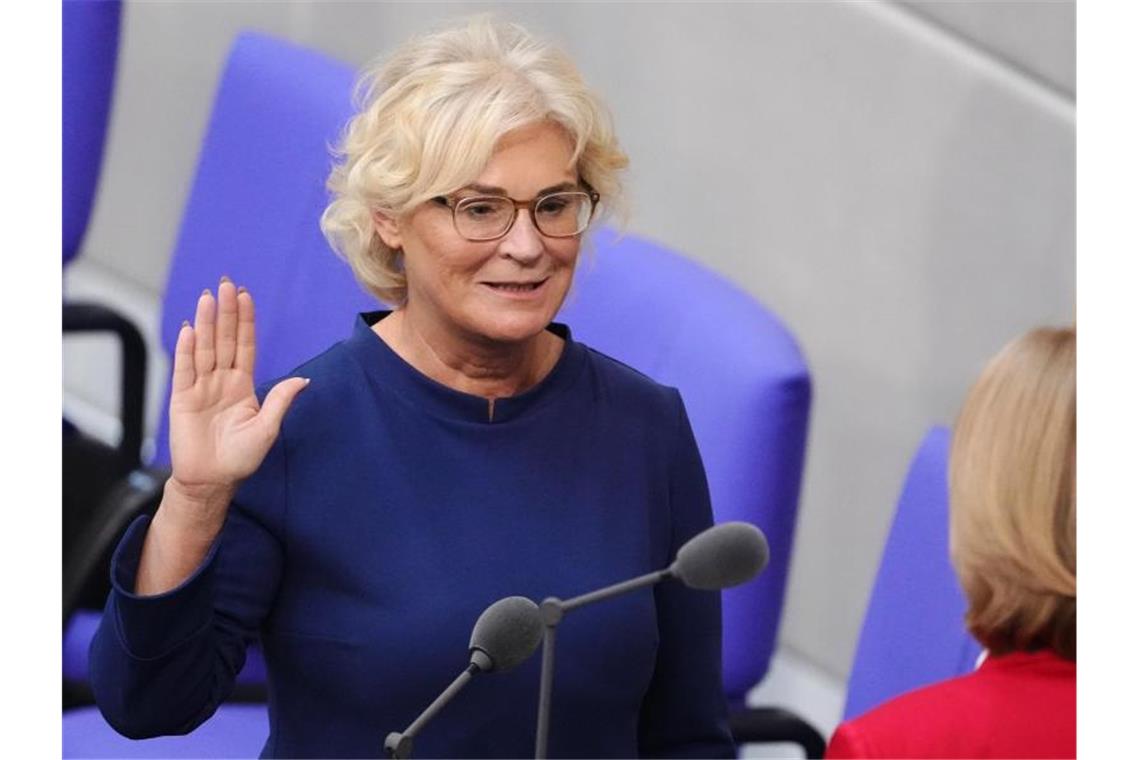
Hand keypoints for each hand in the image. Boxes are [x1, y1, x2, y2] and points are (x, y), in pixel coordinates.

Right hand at [167, 278, 308, 499]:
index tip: (246, 296)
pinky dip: (186, 349)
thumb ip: (281, 401)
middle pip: (224, 339)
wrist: (212, 481)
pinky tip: (189, 329)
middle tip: (226, 283)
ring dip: (206, 323)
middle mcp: (221, 381)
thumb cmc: (241, 458)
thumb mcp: (268, 429)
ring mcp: (200, 387)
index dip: (246, 321)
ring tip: (208, 297)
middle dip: (227, 312)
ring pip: (204, 348)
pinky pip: (184, 369)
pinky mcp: (182, 399)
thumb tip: (304, 380)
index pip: (245, 346)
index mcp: (243, 385)